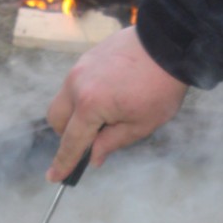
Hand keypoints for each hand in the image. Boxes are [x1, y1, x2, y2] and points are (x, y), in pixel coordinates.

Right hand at [45, 26, 188, 181]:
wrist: (168, 45)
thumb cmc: (160, 87)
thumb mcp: (141, 125)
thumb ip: (112, 143)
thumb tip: (94, 157)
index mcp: (90, 106)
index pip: (71, 142)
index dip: (63, 162)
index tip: (53, 177)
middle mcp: (77, 85)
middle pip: (56, 119)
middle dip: (68, 134)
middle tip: (93, 138)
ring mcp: (79, 68)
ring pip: (64, 99)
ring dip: (76, 113)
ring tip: (109, 113)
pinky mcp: (86, 57)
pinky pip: (75, 83)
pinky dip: (83, 96)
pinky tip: (110, 94)